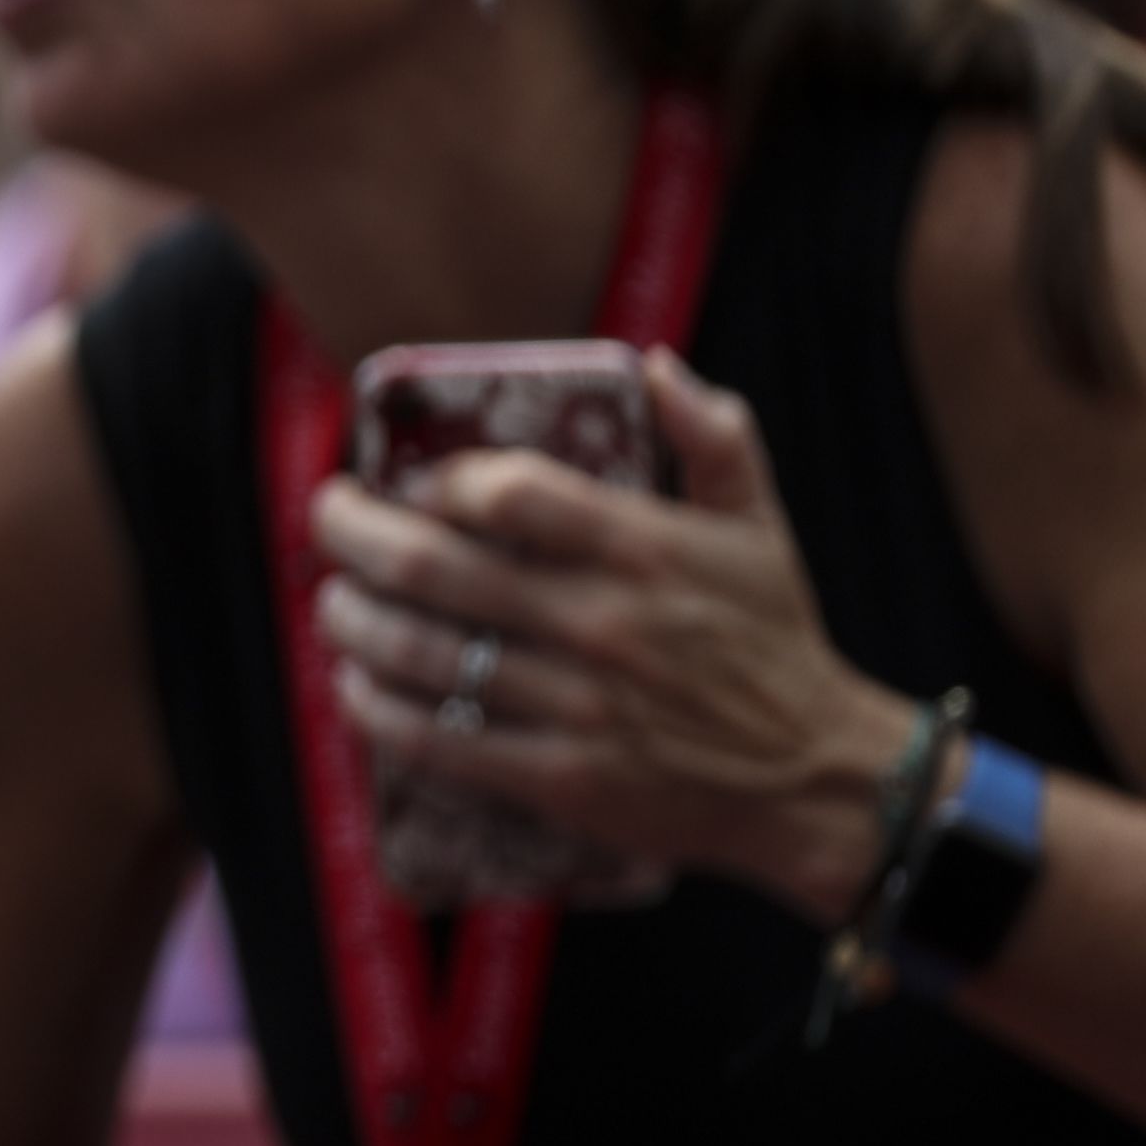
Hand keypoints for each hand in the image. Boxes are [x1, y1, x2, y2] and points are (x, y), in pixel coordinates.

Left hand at [309, 351, 914, 920]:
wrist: (818, 782)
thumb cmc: (775, 641)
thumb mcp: (759, 526)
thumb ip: (713, 437)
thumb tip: (654, 363)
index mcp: (643, 548)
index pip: (509, 490)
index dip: (439, 480)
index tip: (412, 483)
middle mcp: (603, 622)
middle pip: (433, 566)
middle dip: (352, 534)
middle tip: (327, 517)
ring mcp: (579, 705)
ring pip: (422, 653)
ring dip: (350, 620)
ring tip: (330, 601)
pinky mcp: (563, 781)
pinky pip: (442, 739)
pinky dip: (379, 709)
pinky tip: (354, 683)